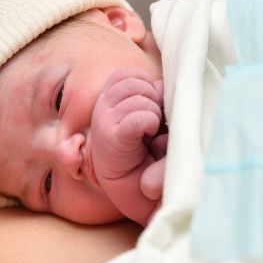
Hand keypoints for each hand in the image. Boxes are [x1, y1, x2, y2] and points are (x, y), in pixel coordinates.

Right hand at [90, 68, 165, 199]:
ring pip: (139, 98)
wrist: (137, 188)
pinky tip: (148, 137)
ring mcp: (103, 121)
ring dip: (152, 113)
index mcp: (109, 98)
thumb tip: (160, 87)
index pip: (128, 74)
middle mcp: (102, 107)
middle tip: (152, 123)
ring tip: (150, 132)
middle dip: (152, 98)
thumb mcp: (151, 115)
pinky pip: (139, 118)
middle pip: (134, 82)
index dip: (146, 85)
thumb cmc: (148, 150)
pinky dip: (149, 123)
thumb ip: (155, 95)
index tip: (151, 107)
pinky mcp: (110, 139)